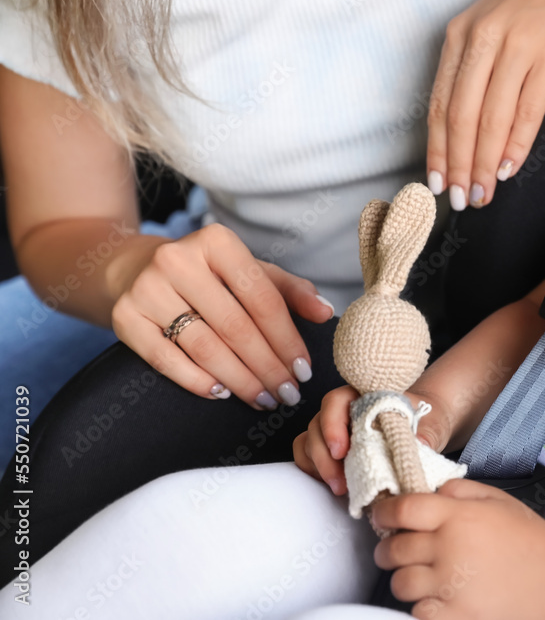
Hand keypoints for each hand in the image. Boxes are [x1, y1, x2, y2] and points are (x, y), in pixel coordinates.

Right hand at [110, 223, 335, 409]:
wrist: (133, 269)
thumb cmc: (208, 275)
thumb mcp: (250, 272)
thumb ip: (290, 290)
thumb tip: (326, 312)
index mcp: (217, 242)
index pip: (262, 299)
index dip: (287, 339)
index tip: (304, 370)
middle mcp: (177, 259)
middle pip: (235, 327)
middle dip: (267, 367)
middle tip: (288, 394)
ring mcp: (146, 288)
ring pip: (204, 347)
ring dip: (239, 380)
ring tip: (262, 399)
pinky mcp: (124, 317)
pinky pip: (166, 360)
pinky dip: (197, 381)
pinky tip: (222, 392)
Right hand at [293, 385, 453, 494]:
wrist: (428, 428)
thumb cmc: (427, 420)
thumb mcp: (432, 423)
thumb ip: (426, 432)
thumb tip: (419, 444)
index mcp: (367, 395)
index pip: (337, 401)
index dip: (333, 423)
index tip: (341, 450)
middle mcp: (346, 410)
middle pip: (318, 423)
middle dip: (323, 454)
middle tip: (340, 481)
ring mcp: (337, 430)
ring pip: (310, 440)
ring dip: (318, 465)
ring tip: (340, 488)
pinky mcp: (333, 450)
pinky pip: (309, 456)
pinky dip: (314, 470)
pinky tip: (334, 485)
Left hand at [370, 479, 544, 619]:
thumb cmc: (533, 541)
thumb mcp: (499, 500)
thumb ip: (460, 490)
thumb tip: (430, 491)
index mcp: (458, 516)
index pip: (401, 509)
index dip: (384, 511)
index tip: (383, 516)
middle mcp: (449, 549)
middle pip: (393, 549)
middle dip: (388, 548)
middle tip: (395, 548)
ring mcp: (452, 587)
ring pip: (400, 584)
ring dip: (405, 578)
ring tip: (421, 576)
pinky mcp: (458, 617)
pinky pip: (418, 613)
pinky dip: (422, 606)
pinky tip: (437, 598)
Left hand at [426, 0, 544, 209]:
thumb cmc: (535, 5)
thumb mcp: (490, 28)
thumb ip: (474, 71)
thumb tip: (464, 134)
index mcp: (459, 35)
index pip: (438, 104)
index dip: (436, 150)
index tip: (436, 184)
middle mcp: (481, 39)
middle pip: (460, 116)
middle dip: (458, 165)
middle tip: (461, 200)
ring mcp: (516, 46)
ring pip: (490, 118)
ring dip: (484, 163)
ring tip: (483, 193)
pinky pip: (528, 110)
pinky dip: (517, 145)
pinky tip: (510, 168)